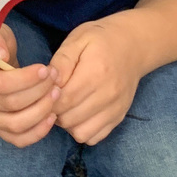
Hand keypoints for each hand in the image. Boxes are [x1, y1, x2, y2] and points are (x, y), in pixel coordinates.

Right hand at [0, 24, 59, 147]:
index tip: (46, 69)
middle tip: (55, 80)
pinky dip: (36, 132)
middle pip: (10, 105)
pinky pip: (16, 139)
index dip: (26, 79)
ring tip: (56, 95)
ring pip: (14, 126)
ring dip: (40, 112)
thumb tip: (2, 55)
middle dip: (39, 93)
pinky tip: (51, 117)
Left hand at [48, 16, 145, 144]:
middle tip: (51, 97)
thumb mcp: (77, 40)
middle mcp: (108, 96)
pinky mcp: (119, 118)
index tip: (42, 90)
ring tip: (64, 106)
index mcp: (95, 73)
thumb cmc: (100, 39)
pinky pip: (95, 137)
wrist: (133, 45)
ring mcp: (115, 109)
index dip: (47, 99)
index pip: (63, 100)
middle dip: (53, 112)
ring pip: (80, 133)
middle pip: (69, 119)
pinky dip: (82, 130)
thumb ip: (61, 62)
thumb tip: (48, 81)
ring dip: (67, 123)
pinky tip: (78, 113)